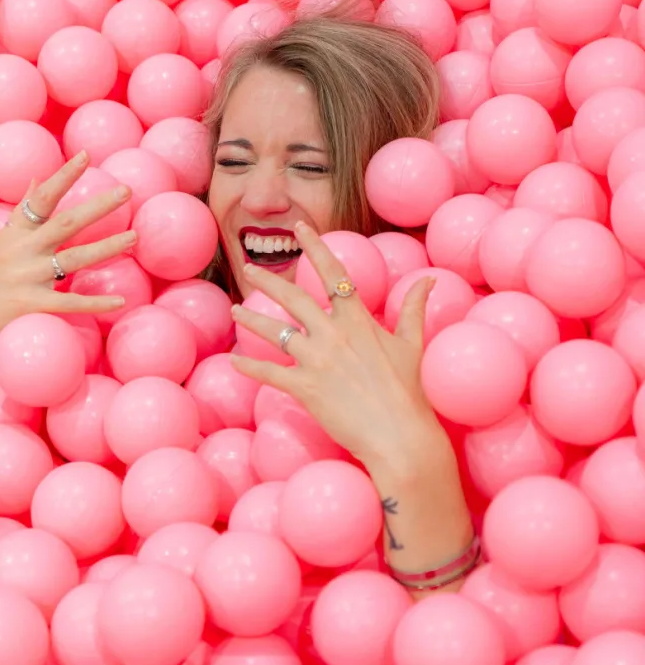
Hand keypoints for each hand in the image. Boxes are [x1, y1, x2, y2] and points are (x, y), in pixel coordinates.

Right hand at [0, 152, 135, 357]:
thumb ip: (22, 212)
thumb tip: (38, 178)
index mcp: (16, 233)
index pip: (42, 197)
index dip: (64, 176)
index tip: (85, 155)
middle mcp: (23, 250)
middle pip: (67, 222)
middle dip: (98, 206)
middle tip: (126, 191)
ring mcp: (26, 277)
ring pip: (75, 259)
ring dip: (107, 247)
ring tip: (133, 237)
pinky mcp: (30, 305)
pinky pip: (70, 302)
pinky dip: (96, 302)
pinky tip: (120, 300)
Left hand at [230, 222, 446, 473]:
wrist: (400, 436)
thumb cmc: (409, 392)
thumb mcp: (412, 345)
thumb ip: (414, 308)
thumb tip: (429, 279)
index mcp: (358, 320)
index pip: (333, 274)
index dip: (316, 248)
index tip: (301, 229)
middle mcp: (333, 334)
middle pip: (293, 298)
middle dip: (268, 281)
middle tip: (248, 268)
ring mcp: (316, 360)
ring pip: (275, 332)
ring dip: (252, 319)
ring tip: (236, 310)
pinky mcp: (305, 387)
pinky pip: (269, 372)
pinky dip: (250, 365)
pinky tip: (234, 360)